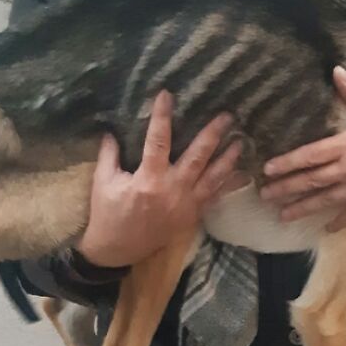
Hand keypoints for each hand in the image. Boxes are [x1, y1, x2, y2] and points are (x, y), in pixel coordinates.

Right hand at [78, 91, 241, 266]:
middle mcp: (172, 190)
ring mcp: (185, 205)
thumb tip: (111, 130)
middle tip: (227, 117)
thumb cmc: (107, 214)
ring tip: (241, 142)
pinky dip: (229, 186)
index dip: (162, 116)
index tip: (167, 95)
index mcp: (148, 179)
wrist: (117, 249)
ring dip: (228, 160)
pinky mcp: (191, 217)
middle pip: (197, 157)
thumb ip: (109, 155)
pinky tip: (243, 175)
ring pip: (212, 179)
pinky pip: (214, 198)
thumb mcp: (103, 182)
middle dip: (213, 135)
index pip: (158, 140)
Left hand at [261, 66, 345, 230]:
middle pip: (311, 180)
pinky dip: (338, 222)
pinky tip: (325, 227)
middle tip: (264, 195)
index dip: (288, 163)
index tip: (269, 169)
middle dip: (286, 188)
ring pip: (325, 200)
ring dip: (302, 207)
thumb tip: (336, 72)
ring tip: (283, 215)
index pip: (310, 155)